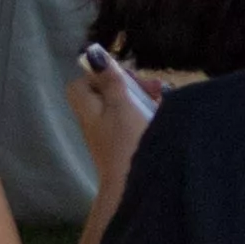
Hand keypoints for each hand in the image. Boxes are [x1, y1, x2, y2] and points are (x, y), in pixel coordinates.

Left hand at [73, 53, 158, 194]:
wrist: (133, 188)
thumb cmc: (127, 142)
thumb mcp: (121, 104)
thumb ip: (110, 80)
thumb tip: (93, 54)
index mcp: (89, 110)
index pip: (81, 85)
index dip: (99, 75)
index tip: (122, 75)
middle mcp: (96, 123)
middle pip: (106, 94)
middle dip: (131, 85)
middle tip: (152, 86)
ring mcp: (111, 137)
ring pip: (124, 107)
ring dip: (143, 98)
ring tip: (163, 98)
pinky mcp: (127, 148)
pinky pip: (134, 123)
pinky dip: (148, 115)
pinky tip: (163, 114)